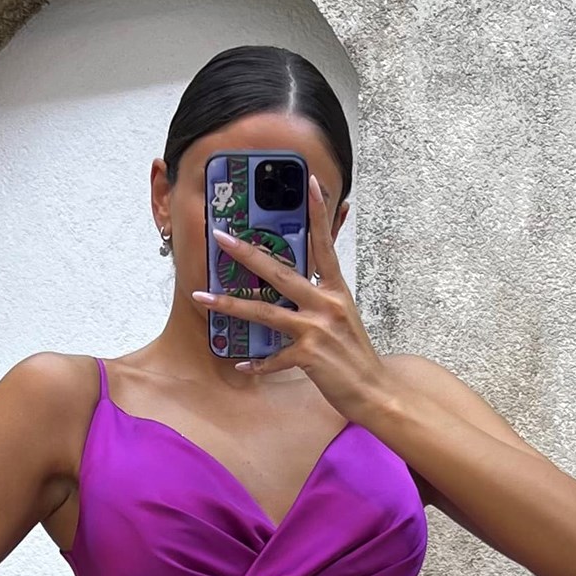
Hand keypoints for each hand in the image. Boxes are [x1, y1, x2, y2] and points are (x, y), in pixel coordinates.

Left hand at [191, 173, 386, 422]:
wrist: (373, 390)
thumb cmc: (355, 354)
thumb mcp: (344, 316)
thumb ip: (322, 297)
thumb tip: (296, 284)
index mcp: (336, 290)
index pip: (325, 245)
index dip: (318, 214)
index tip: (310, 184)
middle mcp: (326, 304)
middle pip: (280, 272)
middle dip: (247, 253)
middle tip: (221, 237)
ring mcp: (317, 329)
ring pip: (265, 312)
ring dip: (230, 304)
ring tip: (201, 296)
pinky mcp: (309, 356)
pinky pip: (273, 358)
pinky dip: (257, 363)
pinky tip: (241, 365)